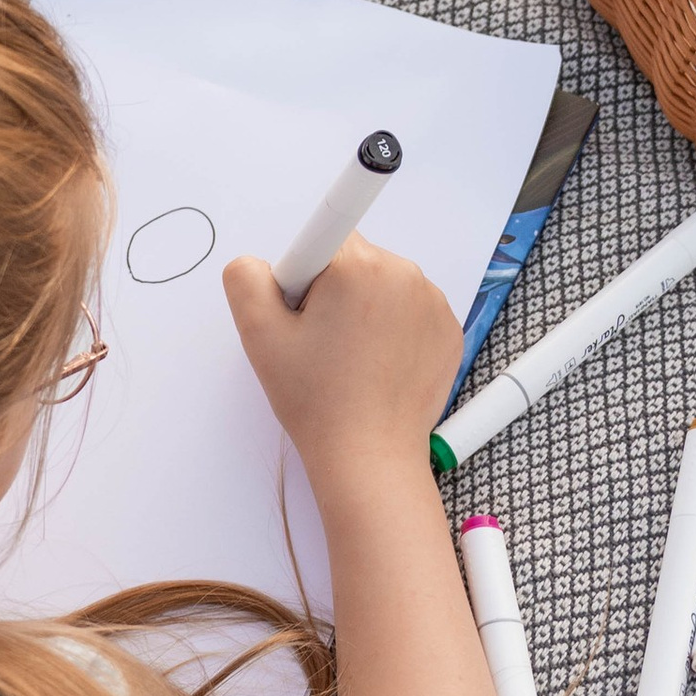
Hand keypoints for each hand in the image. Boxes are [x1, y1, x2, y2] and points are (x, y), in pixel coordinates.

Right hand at [221, 238, 463, 484]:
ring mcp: (433, 303)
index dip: (305, 275)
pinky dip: (393, 331)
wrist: (370, 458)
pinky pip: (410, 312)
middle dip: (332, 292)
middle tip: (319, 344)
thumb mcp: (260, 336)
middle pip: (354, 262)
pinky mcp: (448, 330)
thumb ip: (246, 279)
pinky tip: (377, 367)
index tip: (305, 308)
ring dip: (365, 311)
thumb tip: (259, 262)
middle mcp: (405, 274)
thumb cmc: (317, 401)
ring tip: (350, 361)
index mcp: (359, 266)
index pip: (326, 237)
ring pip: (383, 287)